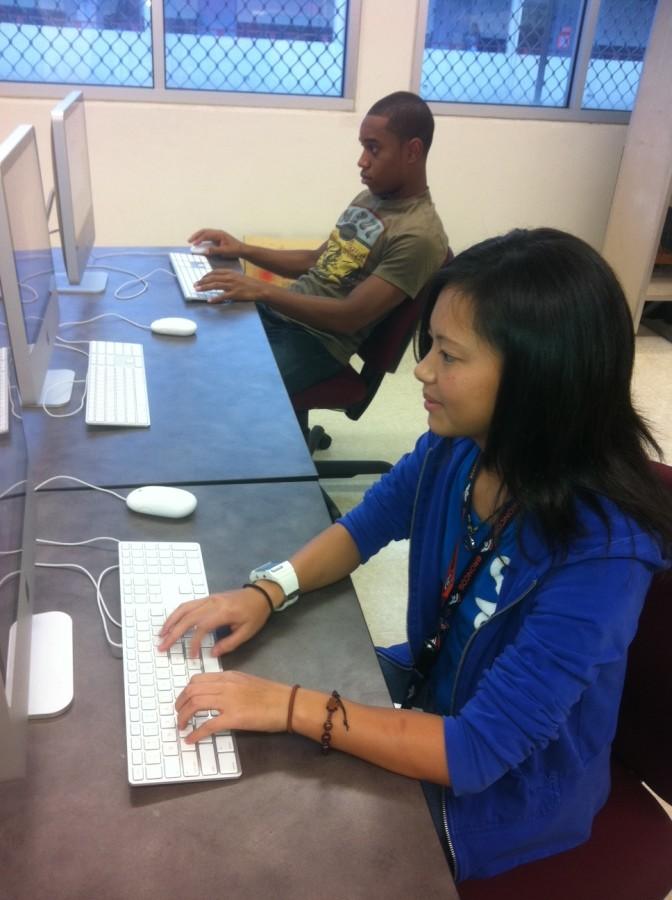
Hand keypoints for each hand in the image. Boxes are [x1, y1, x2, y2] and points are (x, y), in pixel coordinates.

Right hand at [158, 587, 270, 657]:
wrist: (260, 594)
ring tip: (161, 634)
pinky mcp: (208, 598)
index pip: (201, 628)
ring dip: (171, 621)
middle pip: (187, 618)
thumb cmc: (255, 614)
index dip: (194, 643)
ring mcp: (209, 599)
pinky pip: (189, 604)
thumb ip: (229, 644)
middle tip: (162, 646)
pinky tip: (172, 622)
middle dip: (173, 633)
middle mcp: (212, 603)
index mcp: (223, 613)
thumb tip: (212, 654)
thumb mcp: (247, 632)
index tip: (192, 656)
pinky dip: (177, 614)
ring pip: (184, 608)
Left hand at [176, 671, 292, 739]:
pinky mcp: (234, 718)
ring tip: (182, 726)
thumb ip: (230, 686)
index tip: (182, 702)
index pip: (198, 679)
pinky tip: (191, 739)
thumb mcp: (247, 682)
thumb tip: (214, 696)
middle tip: (178, 715)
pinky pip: (208, 725)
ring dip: (184, 716)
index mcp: (229, 676)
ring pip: (195, 704)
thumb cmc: (271, 694)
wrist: (287, 704)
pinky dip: (196, 733)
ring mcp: (229, 701)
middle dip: (180, 704)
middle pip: (192, 690)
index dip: (185, 692)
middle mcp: (226, 685)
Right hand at [187, 228, 242, 258]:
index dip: (199, 239)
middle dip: (196, 235)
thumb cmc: (235, 250)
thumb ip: (215, 250)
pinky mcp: (218, 238)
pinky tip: (199, 242)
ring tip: (192, 241)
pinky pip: (208, 236)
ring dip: (198, 236)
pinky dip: (202, 238)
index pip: (206, 235)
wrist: (242, 250)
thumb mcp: (225, 251)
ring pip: (206, 233)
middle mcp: (218, 232)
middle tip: (189, 241)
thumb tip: (205, 251)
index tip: (193, 244)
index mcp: (219, 234)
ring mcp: (218, 234)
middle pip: (204, 231)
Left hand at [194, 269, 264, 303]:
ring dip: (205, 287)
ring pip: (215, 285)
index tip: (200, 279)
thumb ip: (228, 277)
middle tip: (195, 285)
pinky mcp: (235, 294)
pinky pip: (223, 296)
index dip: (206, 275)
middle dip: (202, 281)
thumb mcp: (238, 276)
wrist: (259, 288)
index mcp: (230, 272)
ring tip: (197, 290)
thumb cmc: (249, 284)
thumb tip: (218, 280)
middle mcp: (230, 278)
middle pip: (213, 278)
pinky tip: (209, 300)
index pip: (215, 272)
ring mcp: (232, 286)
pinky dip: (215, 298)